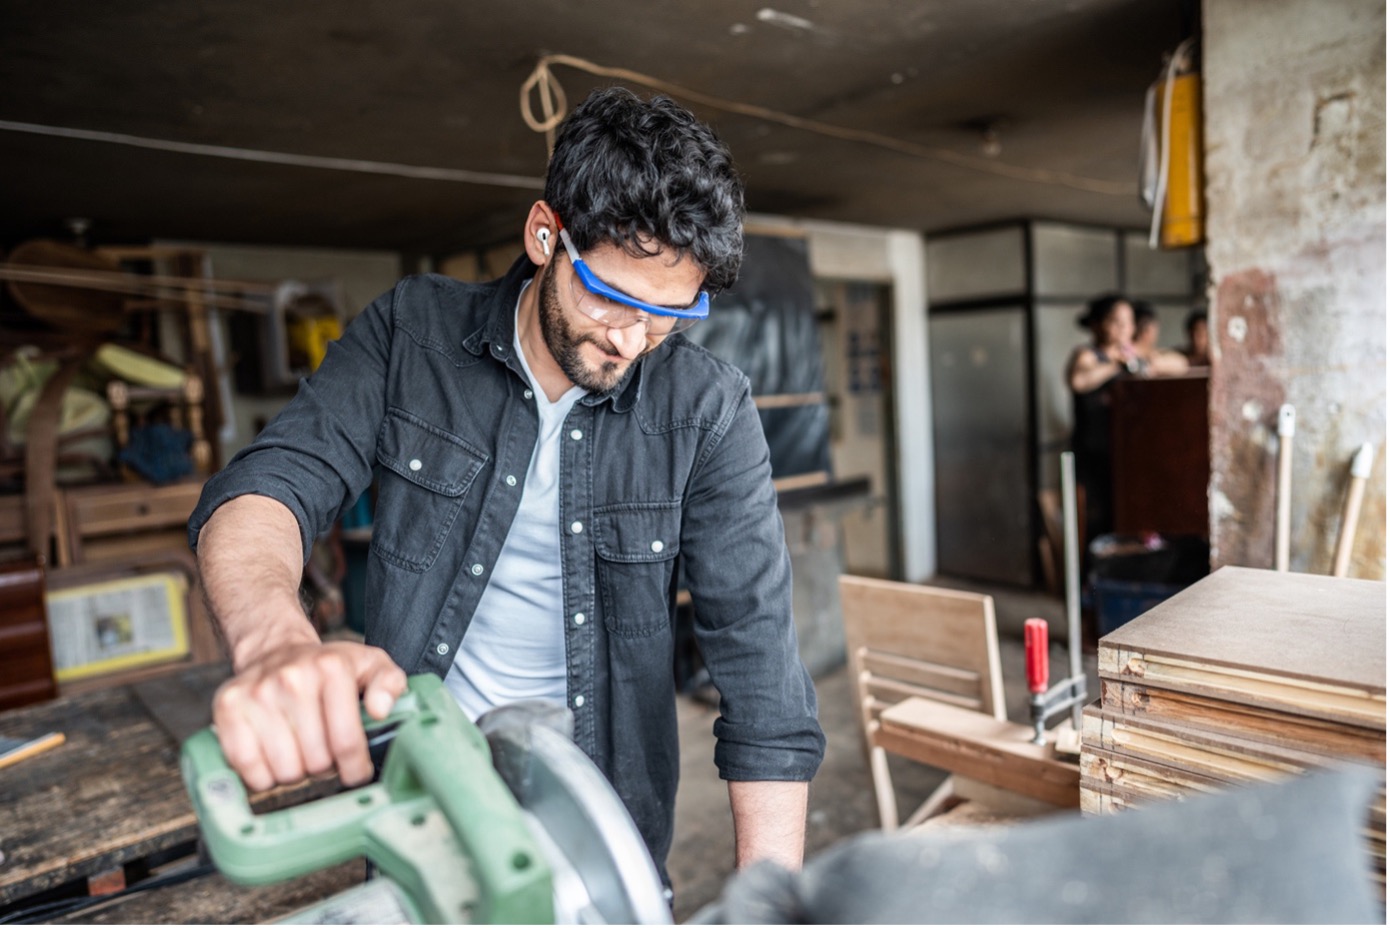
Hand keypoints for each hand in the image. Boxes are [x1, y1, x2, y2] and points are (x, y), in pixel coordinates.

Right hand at [211, 640, 407, 791]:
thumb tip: (381, 710)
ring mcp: (257, 693)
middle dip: (326, 768)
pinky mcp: (228, 707)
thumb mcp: (370, 665)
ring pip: (284, 771)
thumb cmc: (327, 668)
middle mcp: (292, 678)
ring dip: (296, 773)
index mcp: (331, 667)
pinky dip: (262, 776)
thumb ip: (389, 684)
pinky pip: (247, 767)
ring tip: (300, 754)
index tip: (356, 772)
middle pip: (316, 761)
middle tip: (325, 755)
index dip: (355, 768)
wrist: (275, 650)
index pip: (346, 741)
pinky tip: (273, 759)